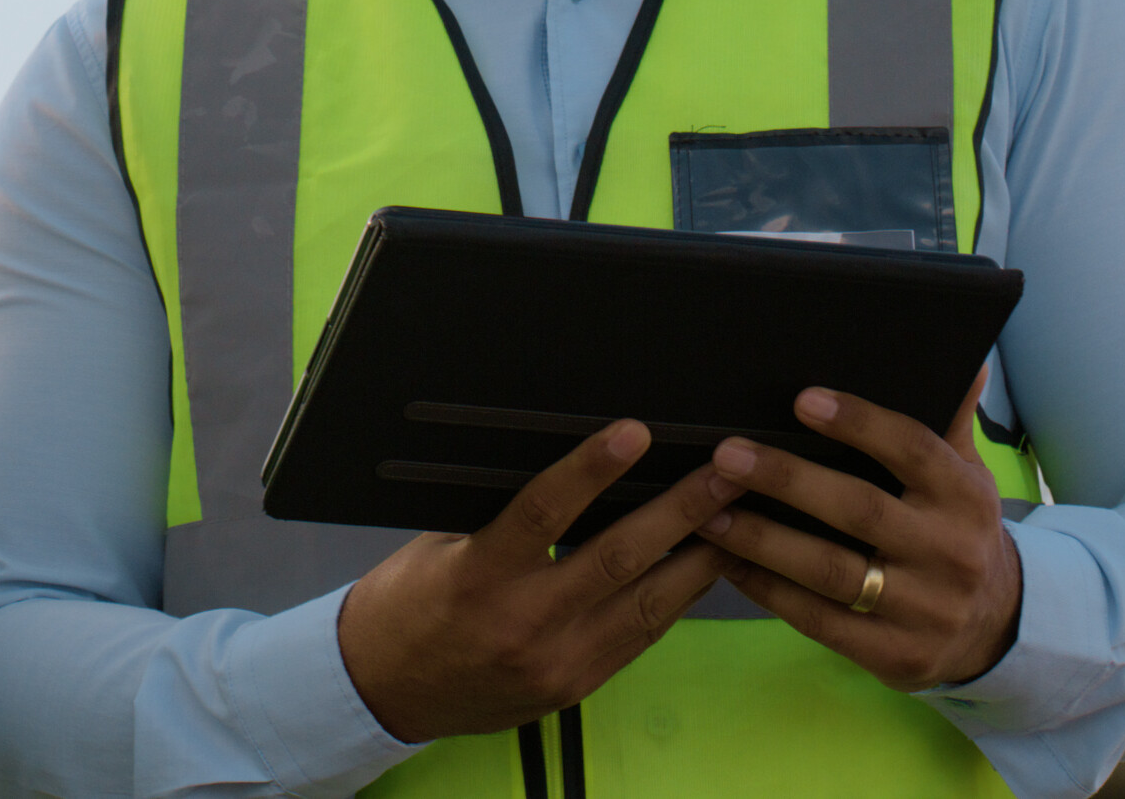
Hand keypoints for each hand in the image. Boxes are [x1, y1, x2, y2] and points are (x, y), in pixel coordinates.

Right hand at [334, 420, 740, 742]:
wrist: (386, 690)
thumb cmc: (408, 607)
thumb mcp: (442, 546)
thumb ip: (505, 518)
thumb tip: (575, 473)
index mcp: (479, 577)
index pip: (545, 513)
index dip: (593, 469)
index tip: (635, 434)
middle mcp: (523, 624)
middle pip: (618, 558)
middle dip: (681, 511)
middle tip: (726, 473)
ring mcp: (556, 663)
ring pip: (645, 604)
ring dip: (698, 557)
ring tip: (738, 517)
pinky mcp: (575, 687)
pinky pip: (638, 637)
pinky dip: (674, 599)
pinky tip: (700, 568)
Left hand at [694, 381, 1023, 690]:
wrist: (994, 627)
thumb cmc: (957, 531)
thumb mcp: (967, 478)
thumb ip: (950, 423)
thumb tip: (966, 362)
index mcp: (967, 498)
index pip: (913, 451)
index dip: (860, 424)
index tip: (802, 400)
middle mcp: (951, 553)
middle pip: (861, 510)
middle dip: (787, 481)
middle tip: (726, 455)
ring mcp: (925, 609)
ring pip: (832, 571)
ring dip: (762, 541)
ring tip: (708, 513)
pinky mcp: (896, 654)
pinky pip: (820, 620)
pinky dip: (769, 591)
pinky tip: (728, 563)